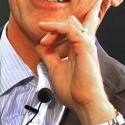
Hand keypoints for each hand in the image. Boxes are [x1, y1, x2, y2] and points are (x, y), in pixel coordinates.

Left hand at [36, 0, 115, 124]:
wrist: (83, 102)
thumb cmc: (72, 90)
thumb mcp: (54, 69)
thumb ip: (48, 56)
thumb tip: (39, 46)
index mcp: (77, 49)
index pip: (70, 30)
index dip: (55, 28)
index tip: (42, 42)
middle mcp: (82, 44)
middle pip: (70, 22)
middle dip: (53, 28)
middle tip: (43, 44)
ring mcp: (85, 44)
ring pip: (70, 22)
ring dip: (53, 29)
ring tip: (44, 42)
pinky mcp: (85, 46)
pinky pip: (70, 29)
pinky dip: (56, 27)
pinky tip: (45, 28)